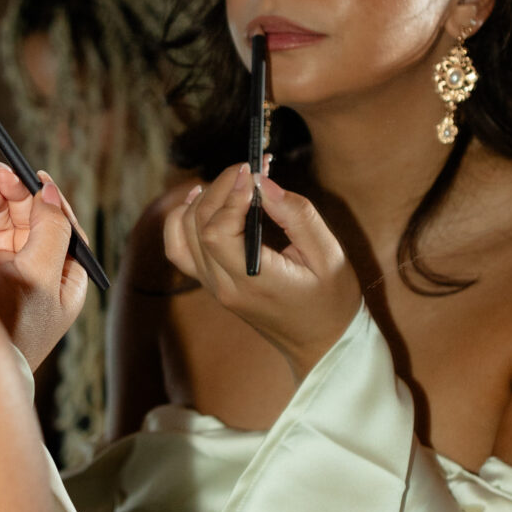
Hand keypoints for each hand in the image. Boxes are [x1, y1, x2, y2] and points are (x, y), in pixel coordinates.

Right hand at [0, 160, 89, 371]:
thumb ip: (50, 229)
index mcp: (63, 279)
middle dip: (17, 196)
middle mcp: (35, 275)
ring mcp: (2, 275)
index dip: (50, 199)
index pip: (63, 228)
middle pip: (30, 222)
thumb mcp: (41, 275)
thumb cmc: (14, 328)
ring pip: (1, 227)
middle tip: (1, 172)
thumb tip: (52, 192)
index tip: (37, 175)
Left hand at [164, 164, 361, 382]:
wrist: (322, 343)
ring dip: (202, 199)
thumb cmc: (332, 301)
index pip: (216, 231)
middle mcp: (225, 287)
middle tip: (249, 168)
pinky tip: (199, 200)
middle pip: (197, 225)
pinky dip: (183, 221)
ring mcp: (214, 288)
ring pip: (182, 233)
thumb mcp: (329, 255)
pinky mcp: (212, 285)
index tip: (252, 170)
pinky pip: (180, 249)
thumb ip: (297, 215)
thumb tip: (263, 182)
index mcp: (253, 281)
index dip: (228, 194)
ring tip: (232, 181)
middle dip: (219, 187)